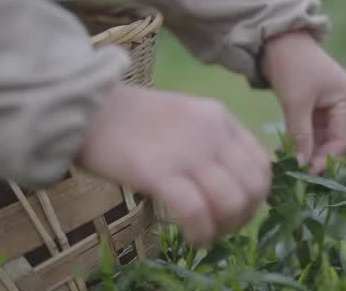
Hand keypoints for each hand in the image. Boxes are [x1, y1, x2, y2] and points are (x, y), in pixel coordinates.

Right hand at [75, 84, 271, 244]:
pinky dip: (200, 233)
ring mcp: (188, 151)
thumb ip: (207, 142)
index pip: (261, 164)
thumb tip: (226, 184)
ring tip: (203, 233)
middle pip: (253, 187)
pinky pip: (197, 213)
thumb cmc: (125, 118)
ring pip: (231, 203)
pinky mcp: (160, 172)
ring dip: (222, 228)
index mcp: (218, 115)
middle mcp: (211, 132)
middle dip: (243, 217)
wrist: (83, 107)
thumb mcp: (180, 117)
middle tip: (219, 227)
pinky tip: (190, 238)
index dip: (255, 196)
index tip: (234, 210)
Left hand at [260, 30, 345, 173]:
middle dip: (316, 159)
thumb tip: (301, 165)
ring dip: (306, 153)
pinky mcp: (313, 108)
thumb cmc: (292, 65)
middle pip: (333, 142)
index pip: (343, 139)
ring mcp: (329, 108)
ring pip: (320, 140)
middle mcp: (344, 106)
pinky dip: (299, 143)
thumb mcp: (296, 102)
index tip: (309, 173)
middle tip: (297, 176)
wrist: (275, 40)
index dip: (328, 159)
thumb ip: (300, 134)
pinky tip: (285, 155)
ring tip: (288, 168)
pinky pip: (310, 132)